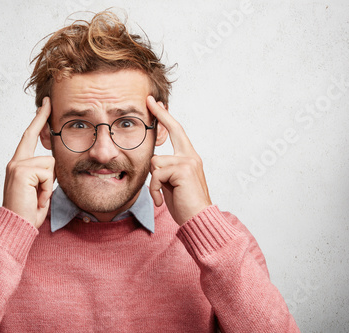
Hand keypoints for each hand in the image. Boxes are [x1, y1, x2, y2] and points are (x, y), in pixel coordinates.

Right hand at [2, 97, 54, 227]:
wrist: (16, 226)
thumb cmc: (28, 211)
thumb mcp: (39, 189)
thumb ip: (44, 174)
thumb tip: (53, 165)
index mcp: (18, 164)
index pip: (29, 137)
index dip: (38, 120)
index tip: (45, 105)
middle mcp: (15, 161)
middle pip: (38, 143)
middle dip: (42, 130)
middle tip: (46, 113)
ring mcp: (16, 165)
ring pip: (49, 164)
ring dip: (49, 184)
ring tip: (38, 197)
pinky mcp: (21, 170)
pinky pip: (48, 173)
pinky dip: (47, 188)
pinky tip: (36, 197)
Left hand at [147, 96, 211, 224]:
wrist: (197, 220)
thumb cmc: (184, 205)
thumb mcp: (171, 183)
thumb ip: (164, 168)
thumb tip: (152, 160)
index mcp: (189, 158)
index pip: (176, 132)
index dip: (166, 117)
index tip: (156, 104)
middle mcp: (191, 156)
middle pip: (173, 130)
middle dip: (161, 114)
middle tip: (150, 100)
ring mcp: (189, 162)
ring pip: (155, 160)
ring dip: (153, 181)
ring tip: (161, 195)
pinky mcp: (184, 170)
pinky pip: (156, 174)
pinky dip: (154, 189)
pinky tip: (161, 200)